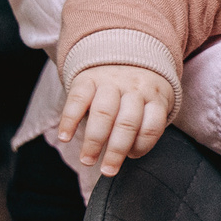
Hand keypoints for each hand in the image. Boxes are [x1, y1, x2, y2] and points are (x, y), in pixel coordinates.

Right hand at [55, 64, 173, 176]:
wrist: (123, 49)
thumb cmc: (140, 89)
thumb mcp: (155, 100)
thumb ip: (146, 123)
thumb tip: (130, 155)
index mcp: (155, 97)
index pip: (152, 125)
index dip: (142, 145)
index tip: (132, 157)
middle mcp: (134, 88)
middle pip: (127, 122)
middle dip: (116, 151)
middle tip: (107, 171)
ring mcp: (110, 82)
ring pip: (103, 113)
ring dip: (94, 140)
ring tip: (87, 160)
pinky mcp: (87, 78)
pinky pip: (78, 99)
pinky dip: (70, 120)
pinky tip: (65, 137)